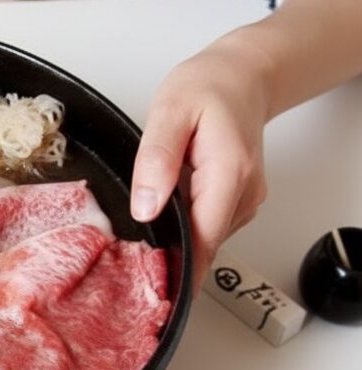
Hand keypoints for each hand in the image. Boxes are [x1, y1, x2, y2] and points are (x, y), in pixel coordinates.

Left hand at [130, 33, 271, 291]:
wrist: (242, 75)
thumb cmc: (208, 87)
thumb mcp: (169, 112)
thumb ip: (157, 161)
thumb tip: (146, 208)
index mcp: (228, 175)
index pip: (203, 243)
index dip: (177, 273)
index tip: (149, 294)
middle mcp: (243, 194)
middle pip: (202, 246)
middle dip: (168, 259)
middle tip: (124, 267)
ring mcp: (244, 200)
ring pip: (204, 238)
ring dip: (175, 240)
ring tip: (141, 226)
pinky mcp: (236, 200)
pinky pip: (206, 225)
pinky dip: (184, 225)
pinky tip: (163, 210)